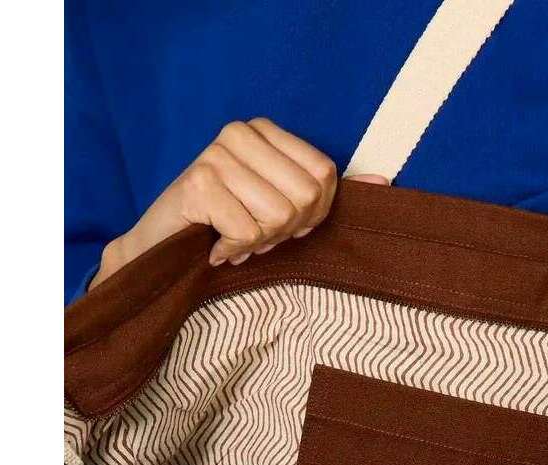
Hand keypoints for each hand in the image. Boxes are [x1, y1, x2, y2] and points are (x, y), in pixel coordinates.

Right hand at [90, 118, 387, 288]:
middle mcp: (240, 133)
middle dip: (284, 232)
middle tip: (255, 236)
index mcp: (265, 130)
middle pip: (304, 198)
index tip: (283, 225)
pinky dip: (234, 251)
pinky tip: (216, 247)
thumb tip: (385, 183)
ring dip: (258, 243)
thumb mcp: (282, 205)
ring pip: (277, 217)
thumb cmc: (226, 226)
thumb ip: (327, 193)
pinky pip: (247, 231)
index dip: (312, 215)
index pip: (324, 177)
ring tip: (234, 239)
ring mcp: (215, 154)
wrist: (162, 247)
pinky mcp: (197, 183)